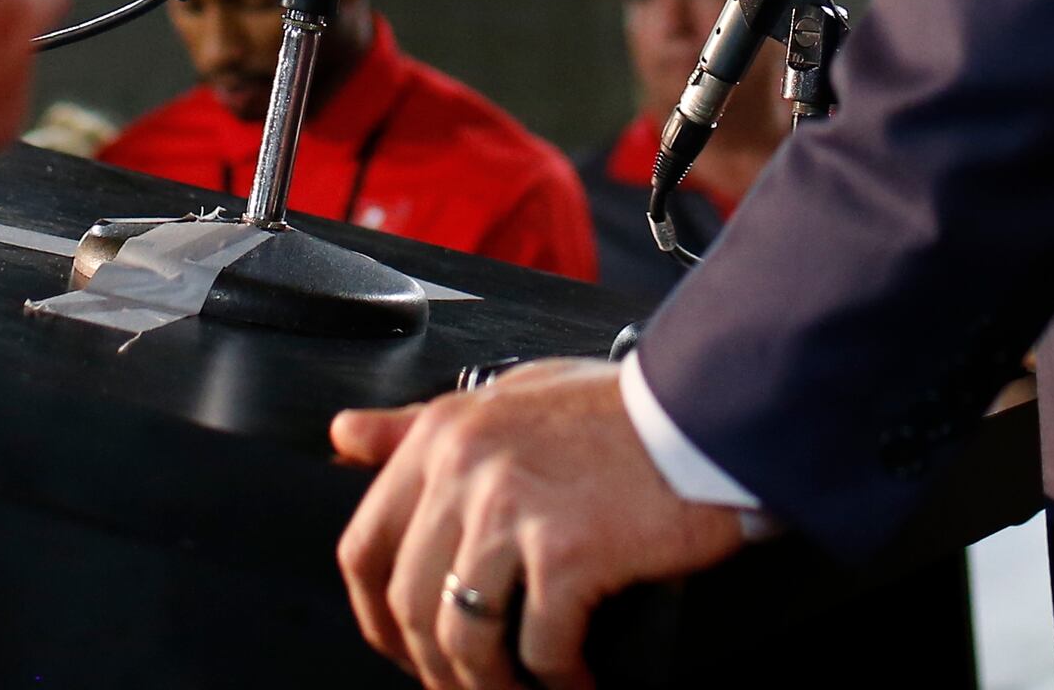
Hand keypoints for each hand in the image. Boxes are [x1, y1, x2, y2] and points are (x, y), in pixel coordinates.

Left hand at [331, 358, 747, 689]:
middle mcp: (466, 469)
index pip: (364, 545)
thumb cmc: (621, 408)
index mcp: (445, 434)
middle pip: (409, 604)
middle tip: (467, 686)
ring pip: (463, 637)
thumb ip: (423, 423)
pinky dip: (557, 681)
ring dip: (487, 686)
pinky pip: (539, 648)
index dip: (375, 617)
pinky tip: (576, 684)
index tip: (401, 646)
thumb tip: (346, 437)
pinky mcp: (567, 552)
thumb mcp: (510, 393)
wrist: (708, 408)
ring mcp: (513, 510)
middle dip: (433, 667)